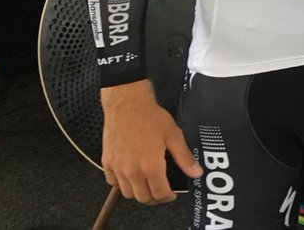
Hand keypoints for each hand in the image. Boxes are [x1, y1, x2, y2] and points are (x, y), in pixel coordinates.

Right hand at [100, 80, 201, 203]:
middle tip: (161, 191)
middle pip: (143, 198)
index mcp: (151, 166)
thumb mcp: (173, 135)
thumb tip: (196, 172)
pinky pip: (113, 183)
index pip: (159, 194)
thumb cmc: (150, 117)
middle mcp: (132, 171)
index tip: (171, 195)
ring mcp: (117, 168)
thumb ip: (184, 157)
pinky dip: (122, 184)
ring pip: (127, 194)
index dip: (167, 197)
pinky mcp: (107, 162)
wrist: (126, 104)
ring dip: (139, 192)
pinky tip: (131, 175)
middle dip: (155, 198)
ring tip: (147, 183)